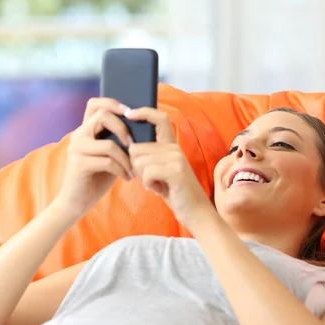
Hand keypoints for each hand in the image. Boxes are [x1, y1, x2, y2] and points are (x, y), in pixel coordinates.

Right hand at [54, 98, 134, 219]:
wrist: (77, 202)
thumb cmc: (97, 177)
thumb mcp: (109, 154)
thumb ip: (117, 139)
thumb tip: (141, 127)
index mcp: (86, 130)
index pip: (95, 103)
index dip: (113, 103)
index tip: (130, 112)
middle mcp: (78, 135)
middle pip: (103, 116)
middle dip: (124, 129)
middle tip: (133, 146)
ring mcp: (77, 149)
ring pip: (109, 144)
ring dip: (127, 159)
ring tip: (133, 170)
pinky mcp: (79, 164)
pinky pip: (108, 161)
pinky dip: (122, 170)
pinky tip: (126, 178)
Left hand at [127, 108, 213, 228]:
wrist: (195, 212)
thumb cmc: (174, 192)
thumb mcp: (161, 170)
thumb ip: (149, 156)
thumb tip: (129, 146)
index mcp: (171, 145)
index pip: (159, 118)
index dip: (143, 112)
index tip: (129, 113)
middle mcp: (174, 147)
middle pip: (136, 148)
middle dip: (136, 167)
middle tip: (151, 179)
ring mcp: (176, 157)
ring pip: (139, 161)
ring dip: (142, 177)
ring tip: (158, 185)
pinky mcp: (175, 170)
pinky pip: (147, 172)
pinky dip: (148, 184)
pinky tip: (159, 190)